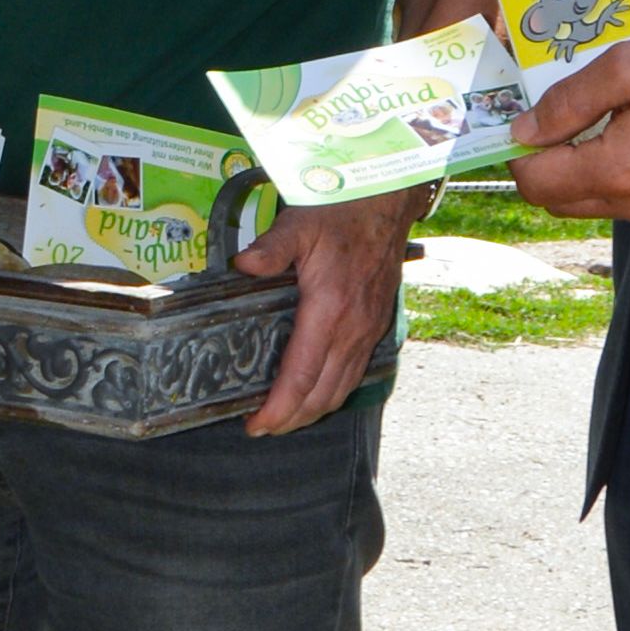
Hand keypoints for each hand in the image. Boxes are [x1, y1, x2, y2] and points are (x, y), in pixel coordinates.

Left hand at [237, 191, 416, 435]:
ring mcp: (368, 330)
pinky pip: (354, 373)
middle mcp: (353, 329)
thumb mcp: (299, 223)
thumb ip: (270, 248)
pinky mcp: (375, 326)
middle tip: (260, 428)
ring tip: (283, 419)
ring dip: (312, 411)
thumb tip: (243, 266)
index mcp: (330, 309)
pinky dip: (332, 393)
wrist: (386, 202)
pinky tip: (314, 394)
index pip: (302, 375)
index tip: (256, 423)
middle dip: (291, 419)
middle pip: (322, 394)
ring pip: (342, 388)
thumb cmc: (341, 212)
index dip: (279, 407)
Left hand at [508, 35, 629, 227]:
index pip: (537, 184)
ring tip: (607, 125)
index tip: (523, 125)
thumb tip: (524, 131)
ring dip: (587, 172)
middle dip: (547, 166)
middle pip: (562, 202)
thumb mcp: (626, 67)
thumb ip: (567, 102)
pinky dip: (626, 179)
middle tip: (558, 124)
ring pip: (600, 204)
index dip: (519, 155)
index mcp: (619, 172)